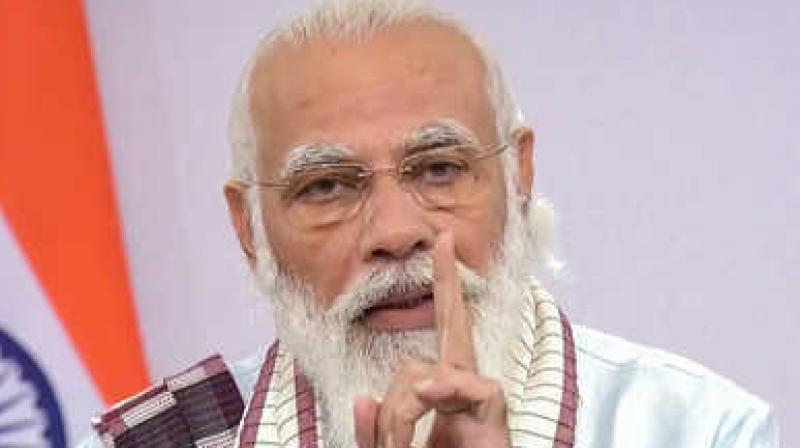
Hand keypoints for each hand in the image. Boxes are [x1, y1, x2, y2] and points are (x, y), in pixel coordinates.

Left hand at [354, 233, 509, 447]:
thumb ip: (374, 433)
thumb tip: (365, 395)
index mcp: (438, 398)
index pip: (438, 337)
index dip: (442, 288)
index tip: (439, 242)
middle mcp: (461, 391)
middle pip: (451, 329)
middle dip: (447, 283)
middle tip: (443, 244)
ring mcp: (479, 404)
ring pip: (423, 371)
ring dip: (399, 408)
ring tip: (398, 446)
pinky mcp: (495, 418)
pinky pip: (470, 385)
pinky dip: (440, 394)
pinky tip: (430, 401)